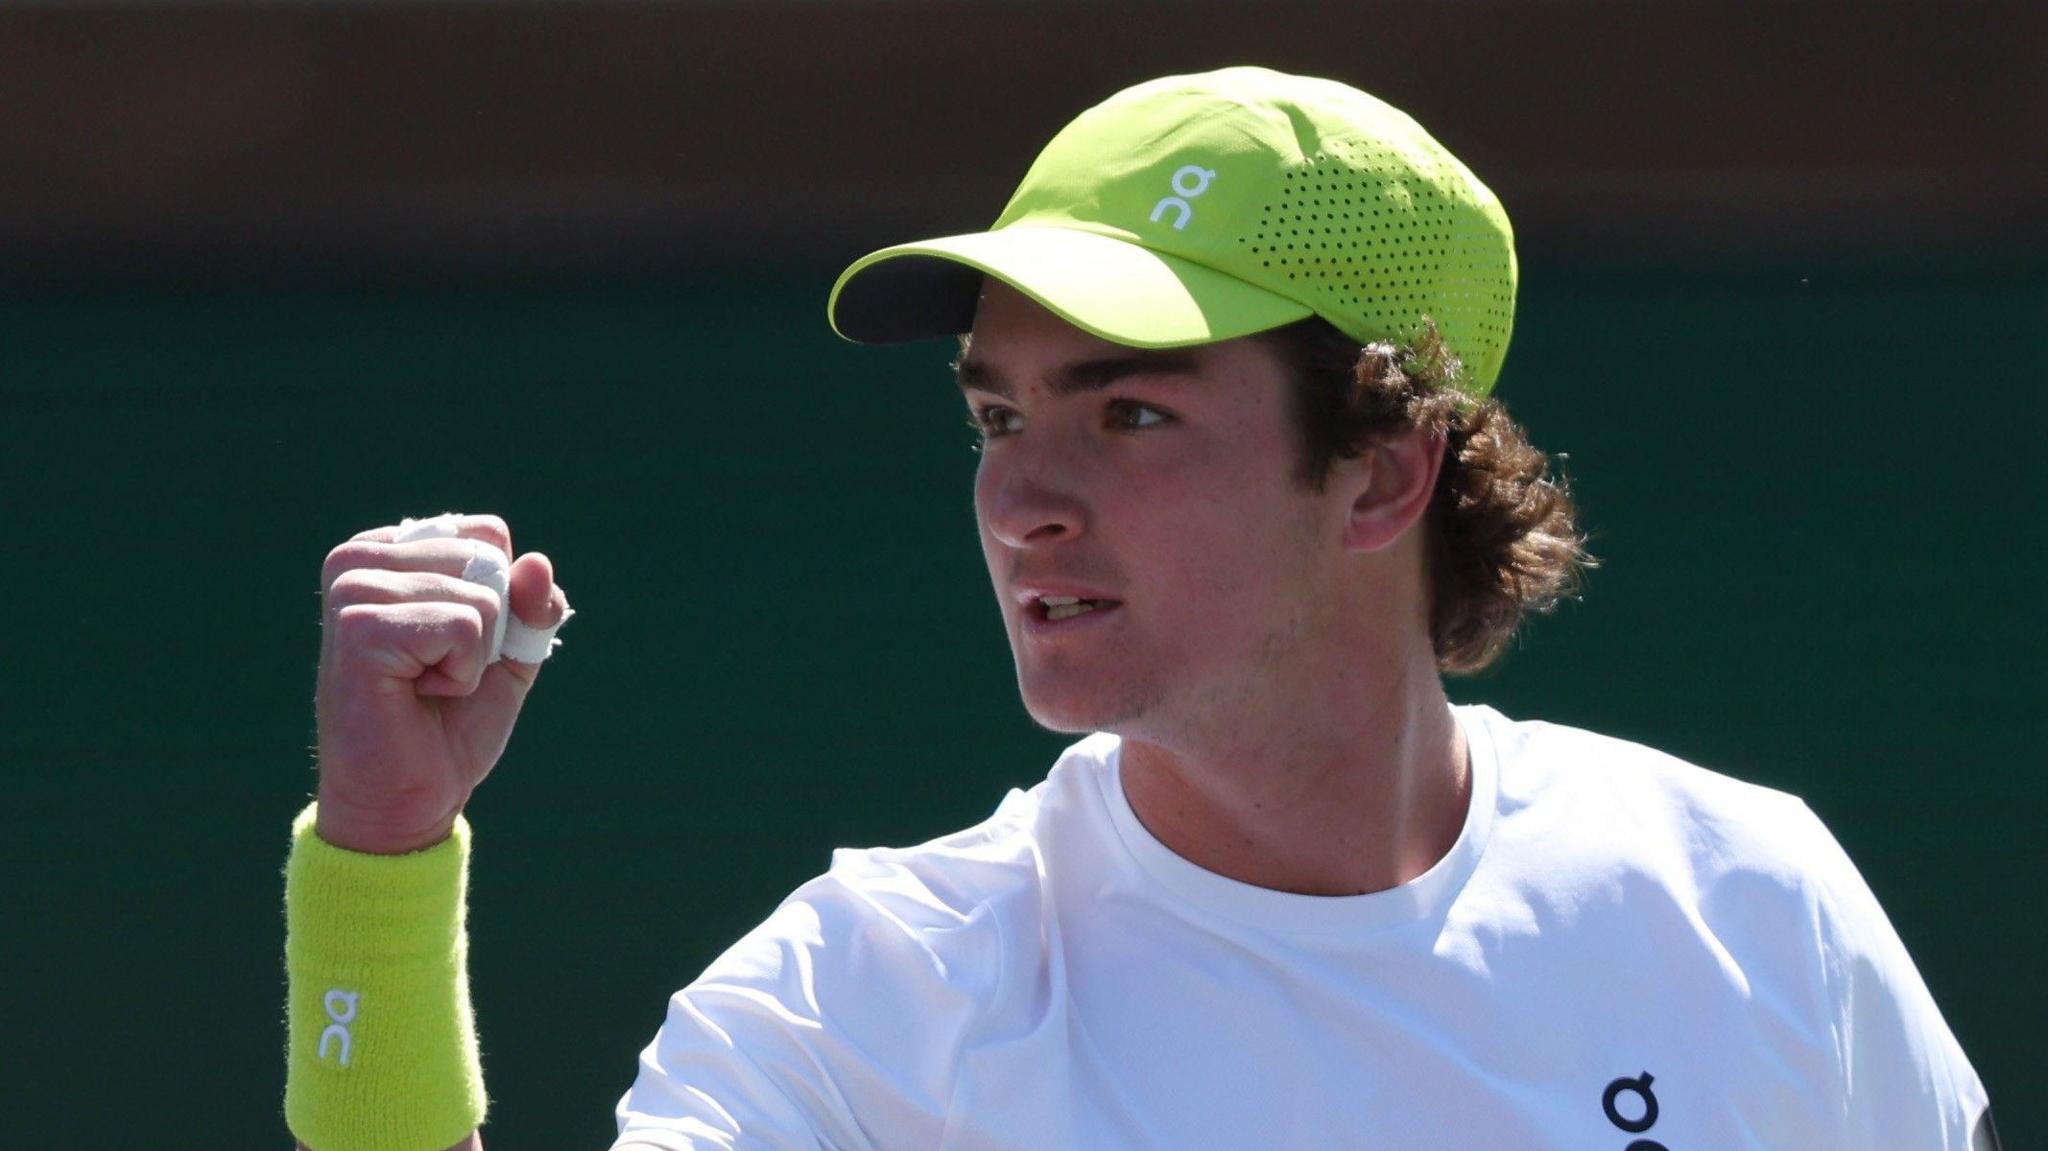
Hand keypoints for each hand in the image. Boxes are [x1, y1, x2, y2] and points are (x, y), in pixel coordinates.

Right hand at [314, 515, 569, 853]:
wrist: (409, 797)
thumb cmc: (450, 722)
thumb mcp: (509, 650)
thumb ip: (531, 603)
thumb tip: (536, 563)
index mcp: (388, 551)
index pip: (489, 535)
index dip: (502, 600)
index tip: (456, 646)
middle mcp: (358, 559)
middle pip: (489, 562)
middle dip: (488, 631)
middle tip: (437, 674)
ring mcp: (352, 589)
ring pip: (482, 598)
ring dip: (473, 658)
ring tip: (424, 686)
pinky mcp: (359, 627)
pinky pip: (464, 627)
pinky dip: (461, 674)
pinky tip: (416, 695)